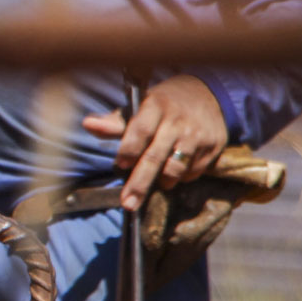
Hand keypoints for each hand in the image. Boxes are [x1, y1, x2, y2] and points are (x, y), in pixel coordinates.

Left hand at [81, 75, 227, 210]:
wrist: (208, 96)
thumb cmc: (163, 105)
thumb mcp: (140, 106)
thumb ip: (115, 122)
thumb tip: (88, 125)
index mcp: (156, 105)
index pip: (140, 130)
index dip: (128, 150)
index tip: (119, 165)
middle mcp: (178, 121)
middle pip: (155, 157)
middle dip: (140, 183)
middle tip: (128, 204)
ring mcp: (198, 135)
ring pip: (175, 169)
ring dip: (162, 181)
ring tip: (157, 180)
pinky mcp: (213, 148)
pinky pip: (192, 173)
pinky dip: (180, 177)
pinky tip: (176, 169)